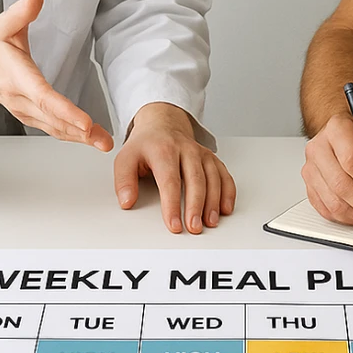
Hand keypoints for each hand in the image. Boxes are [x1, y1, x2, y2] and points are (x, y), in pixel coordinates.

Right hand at [0, 0, 113, 150]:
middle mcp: (21, 99)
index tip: (85, 122)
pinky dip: (73, 137)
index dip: (64, 111)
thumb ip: (22, 12)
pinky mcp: (32, 117)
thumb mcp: (4, 26)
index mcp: (17, 77)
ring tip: (104, 143)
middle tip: (104, 140)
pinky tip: (91, 139)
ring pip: (55, 128)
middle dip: (79, 131)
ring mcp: (26, 112)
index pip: (42, 96)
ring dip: (80, 138)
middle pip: (53, 119)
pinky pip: (54, 129)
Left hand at [113, 102, 236, 233]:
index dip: (172, 205)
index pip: (169, 180)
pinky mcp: (211, 159)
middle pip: (195, 180)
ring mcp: (201, 154)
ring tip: (209, 222)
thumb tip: (127, 202)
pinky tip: (225, 209)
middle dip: (195, 206)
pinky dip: (227, 192)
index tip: (173, 225)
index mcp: (163, 150)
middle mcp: (185, 150)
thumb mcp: (125, 158)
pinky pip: (224, 175)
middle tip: (194, 228)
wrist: (162, 124)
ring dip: (213, 202)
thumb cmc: (145, 146)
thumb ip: (124, 181)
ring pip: (212, 178)